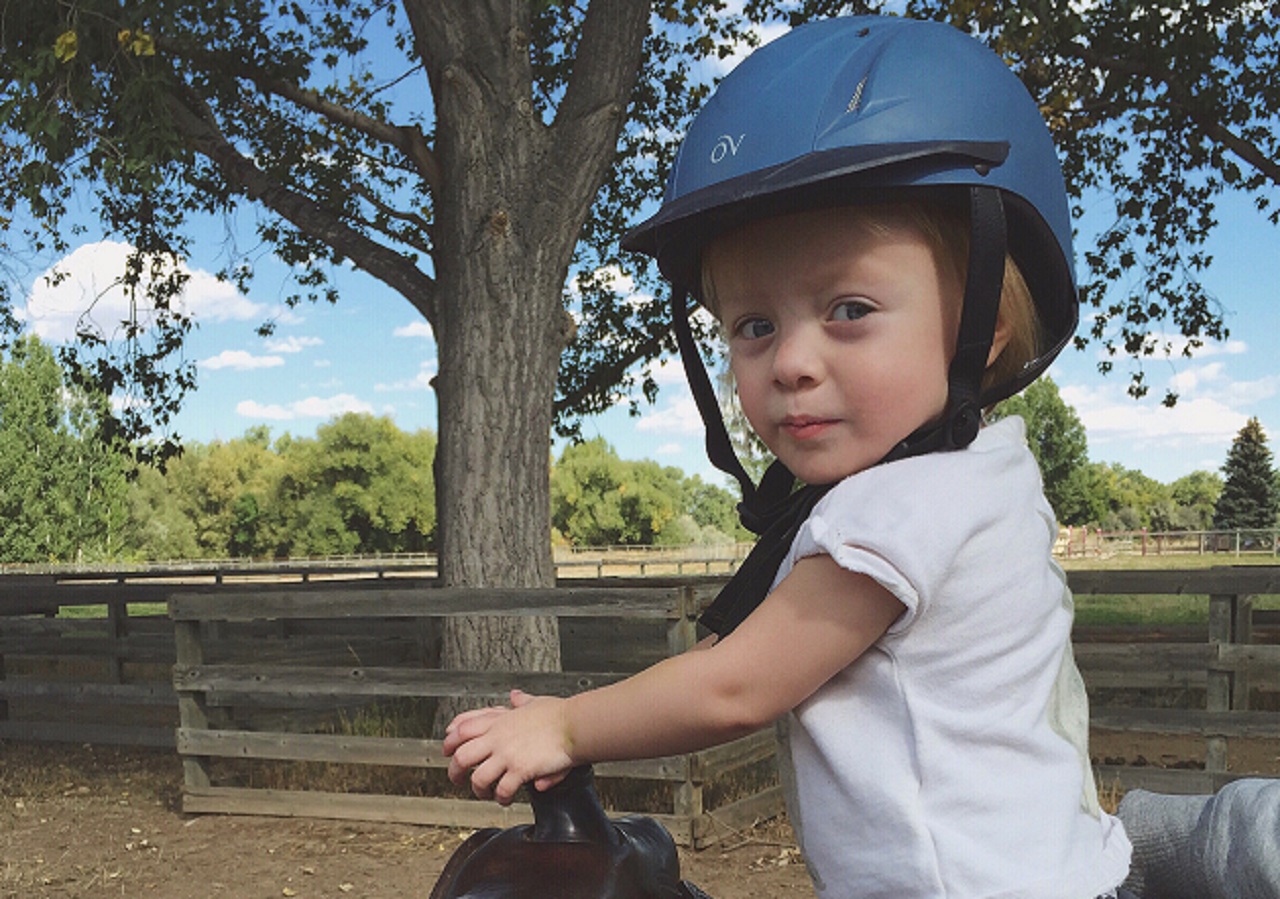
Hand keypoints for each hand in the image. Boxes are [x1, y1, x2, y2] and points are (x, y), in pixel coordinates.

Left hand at [443, 690, 573, 803]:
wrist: (575, 725)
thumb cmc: (560, 714)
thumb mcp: (536, 702)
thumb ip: (522, 701)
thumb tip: (516, 696)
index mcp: (500, 721)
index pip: (463, 729)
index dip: (450, 741)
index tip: (447, 750)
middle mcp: (498, 737)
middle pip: (461, 756)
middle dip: (454, 771)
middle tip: (457, 779)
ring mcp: (507, 754)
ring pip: (477, 777)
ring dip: (478, 789)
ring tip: (484, 793)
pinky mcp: (520, 769)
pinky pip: (502, 789)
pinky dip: (501, 797)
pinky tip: (505, 799)